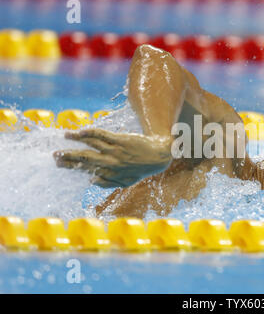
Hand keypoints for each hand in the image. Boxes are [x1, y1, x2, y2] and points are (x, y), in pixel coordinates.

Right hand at [54, 128, 171, 187]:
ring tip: (65, 137)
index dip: (72, 166)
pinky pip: (103, 135)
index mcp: (110, 173)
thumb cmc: (141, 169)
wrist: (158, 157)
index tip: (59, 163)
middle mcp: (110, 163)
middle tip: (54, 155)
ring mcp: (115, 151)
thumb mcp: (125, 182)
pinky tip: (81, 131)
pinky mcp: (121, 140)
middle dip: (69, 157)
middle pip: (85, 159)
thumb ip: (108, 183)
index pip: (86, 169)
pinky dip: (91, 133)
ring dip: (76, 141)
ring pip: (92, 145)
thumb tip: (91, 180)